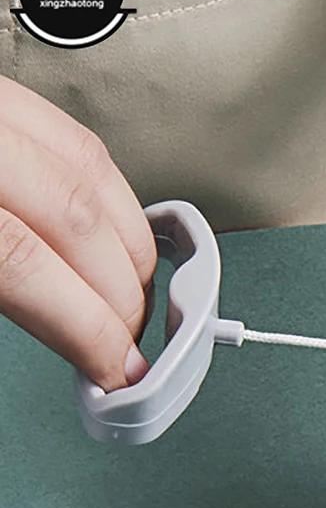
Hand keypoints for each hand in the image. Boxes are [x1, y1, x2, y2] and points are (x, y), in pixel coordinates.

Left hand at [0, 77, 155, 387]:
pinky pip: (78, 139)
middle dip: (123, 293)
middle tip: (130, 341)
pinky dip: (111, 196)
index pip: (25, 260)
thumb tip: (80, 344)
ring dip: (131, 246)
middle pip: (77, 216)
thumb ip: (6, 296)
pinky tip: (112, 232)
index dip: (88, 326)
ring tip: (131, 293)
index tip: (116, 368)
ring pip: (93, 171)